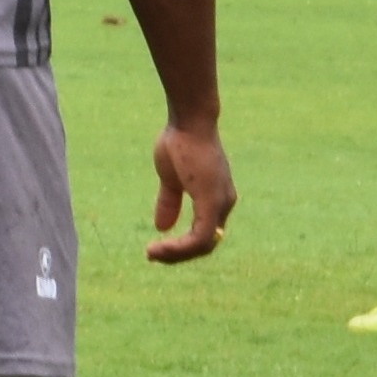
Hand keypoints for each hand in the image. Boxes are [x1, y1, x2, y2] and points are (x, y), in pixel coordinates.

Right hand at [142, 118, 232, 263]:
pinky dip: (178, 247)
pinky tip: (159, 246)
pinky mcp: (211, 203)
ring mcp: (220, 203)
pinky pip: (199, 238)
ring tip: (152, 253)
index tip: (157, 248)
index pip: (205, 234)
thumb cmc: (180, 142)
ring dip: (175, 254)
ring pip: (202, 245)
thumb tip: (162, 227)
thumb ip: (169, 202)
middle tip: (152, 255)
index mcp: (217, 198)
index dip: (182, 246)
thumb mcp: (171, 178)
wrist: (188, 121)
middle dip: (178, 255)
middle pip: (205, 244)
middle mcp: (224, 203)